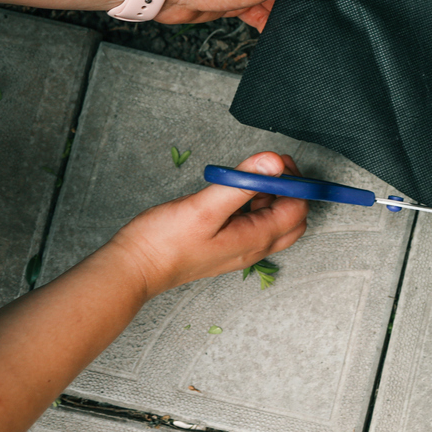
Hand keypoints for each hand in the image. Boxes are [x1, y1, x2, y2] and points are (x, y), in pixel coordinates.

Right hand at [105, 151, 308, 298]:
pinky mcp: (227, 244)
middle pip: (292, 216)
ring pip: (274, 219)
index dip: (293, 182)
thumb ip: (241, 183)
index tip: (274, 163)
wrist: (134, 268)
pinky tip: (233, 192)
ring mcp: (241, 247)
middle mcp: (253, 247)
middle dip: (288, 188)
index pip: (297, 208)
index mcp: (255, 239)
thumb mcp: (204, 207)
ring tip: (247, 177)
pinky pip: (253, 222)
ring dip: (270, 195)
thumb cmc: (164, 243)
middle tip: (268, 168)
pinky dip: (253, 203)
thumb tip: (273, 163)